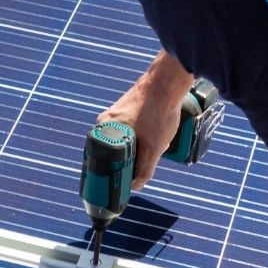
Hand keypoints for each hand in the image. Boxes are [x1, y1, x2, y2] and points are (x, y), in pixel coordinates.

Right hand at [98, 52, 192, 190]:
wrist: (167, 83)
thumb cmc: (158, 112)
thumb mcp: (154, 148)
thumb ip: (145, 169)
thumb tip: (136, 185)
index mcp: (103, 130)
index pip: (100, 160)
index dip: (111, 173)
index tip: (119, 183)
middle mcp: (105, 121)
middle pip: (113, 151)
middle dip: (129, 160)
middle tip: (142, 163)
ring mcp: (115, 113)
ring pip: (123, 139)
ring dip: (137, 147)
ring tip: (153, 144)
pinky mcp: (126, 107)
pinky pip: (129, 128)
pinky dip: (140, 134)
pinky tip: (154, 132)